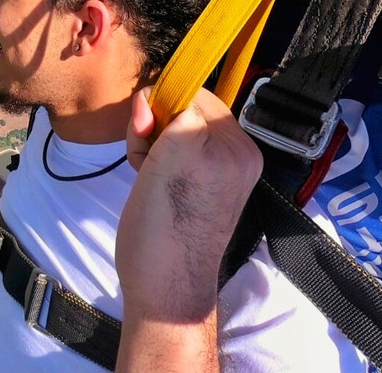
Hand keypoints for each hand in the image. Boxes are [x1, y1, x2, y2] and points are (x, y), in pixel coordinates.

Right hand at [119, 86, 260, 319]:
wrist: (163, 288)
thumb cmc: (165, 228)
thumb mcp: (169, 157)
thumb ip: (171, 116)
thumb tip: (156, 94)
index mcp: (238, 145)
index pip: (195, 93)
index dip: (162, 104)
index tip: (145, 129)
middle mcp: (235, 154)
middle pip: (184, 110)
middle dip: (155, 125)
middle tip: (144, 156)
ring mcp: (220, 172)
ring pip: (173, 130)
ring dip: (149, 142)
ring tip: (144, 171)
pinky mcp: (202, 187)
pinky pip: (175, 152)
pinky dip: (153, 158)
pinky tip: (146, 179)